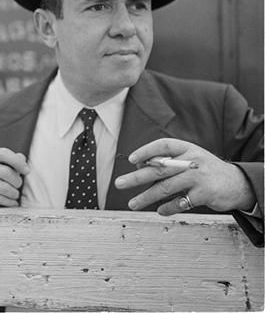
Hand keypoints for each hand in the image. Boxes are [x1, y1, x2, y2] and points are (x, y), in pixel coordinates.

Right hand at [0, 148, 29, 206]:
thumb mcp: (5, 165)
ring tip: (16, 194)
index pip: (3, 154)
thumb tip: (22, 159)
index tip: (27, 171)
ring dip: (14, 193)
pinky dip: (9, 202)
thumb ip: (15, 160)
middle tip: (19, 185)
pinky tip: (13, 202)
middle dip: (17, 181)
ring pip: (3, 187)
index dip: (17, 162)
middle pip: (5, 172)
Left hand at [114, 138, 255, 214]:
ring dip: (146, 197)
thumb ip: (168, 160)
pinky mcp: (204, 194)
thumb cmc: (204, 170)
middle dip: (136, 177)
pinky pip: (180, 202)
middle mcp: (191, 160)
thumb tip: (138, 165)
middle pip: (159, 169)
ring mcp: (198, 177)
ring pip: (166, 187)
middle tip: (119, 183)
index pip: (163, 145)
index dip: (146, 151)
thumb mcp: (189, 158)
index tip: (131, 160)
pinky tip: (160, 210)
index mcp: (186, 148)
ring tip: (133, 203)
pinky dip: (168, 207)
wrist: (237, 183)